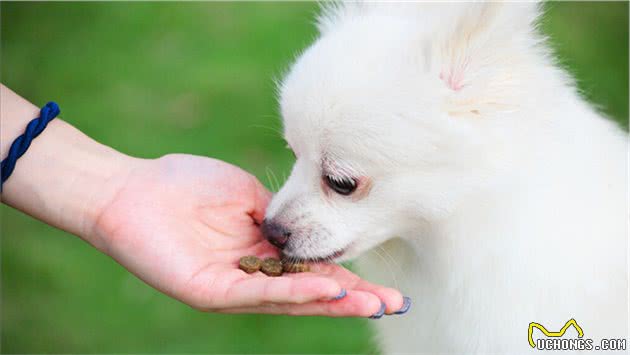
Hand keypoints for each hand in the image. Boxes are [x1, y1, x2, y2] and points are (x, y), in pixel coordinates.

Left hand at [93, 154, 403, 316]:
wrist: (133, 188)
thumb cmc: (184, 184)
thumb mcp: (246, 194)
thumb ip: (278, 214)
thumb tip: (309, 223)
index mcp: (263, 251)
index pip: (313, 267)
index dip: (349, 275)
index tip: (384, 280)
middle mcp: (253, 274)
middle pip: (310, 292)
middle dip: (353, 299)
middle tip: (394, 304)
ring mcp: (233, 286)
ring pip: (290, 299)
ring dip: (332, 300)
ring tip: (370, 302)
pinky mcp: (210, 291)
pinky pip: (259, 293)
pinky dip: (295, 290)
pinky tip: (326, 287)